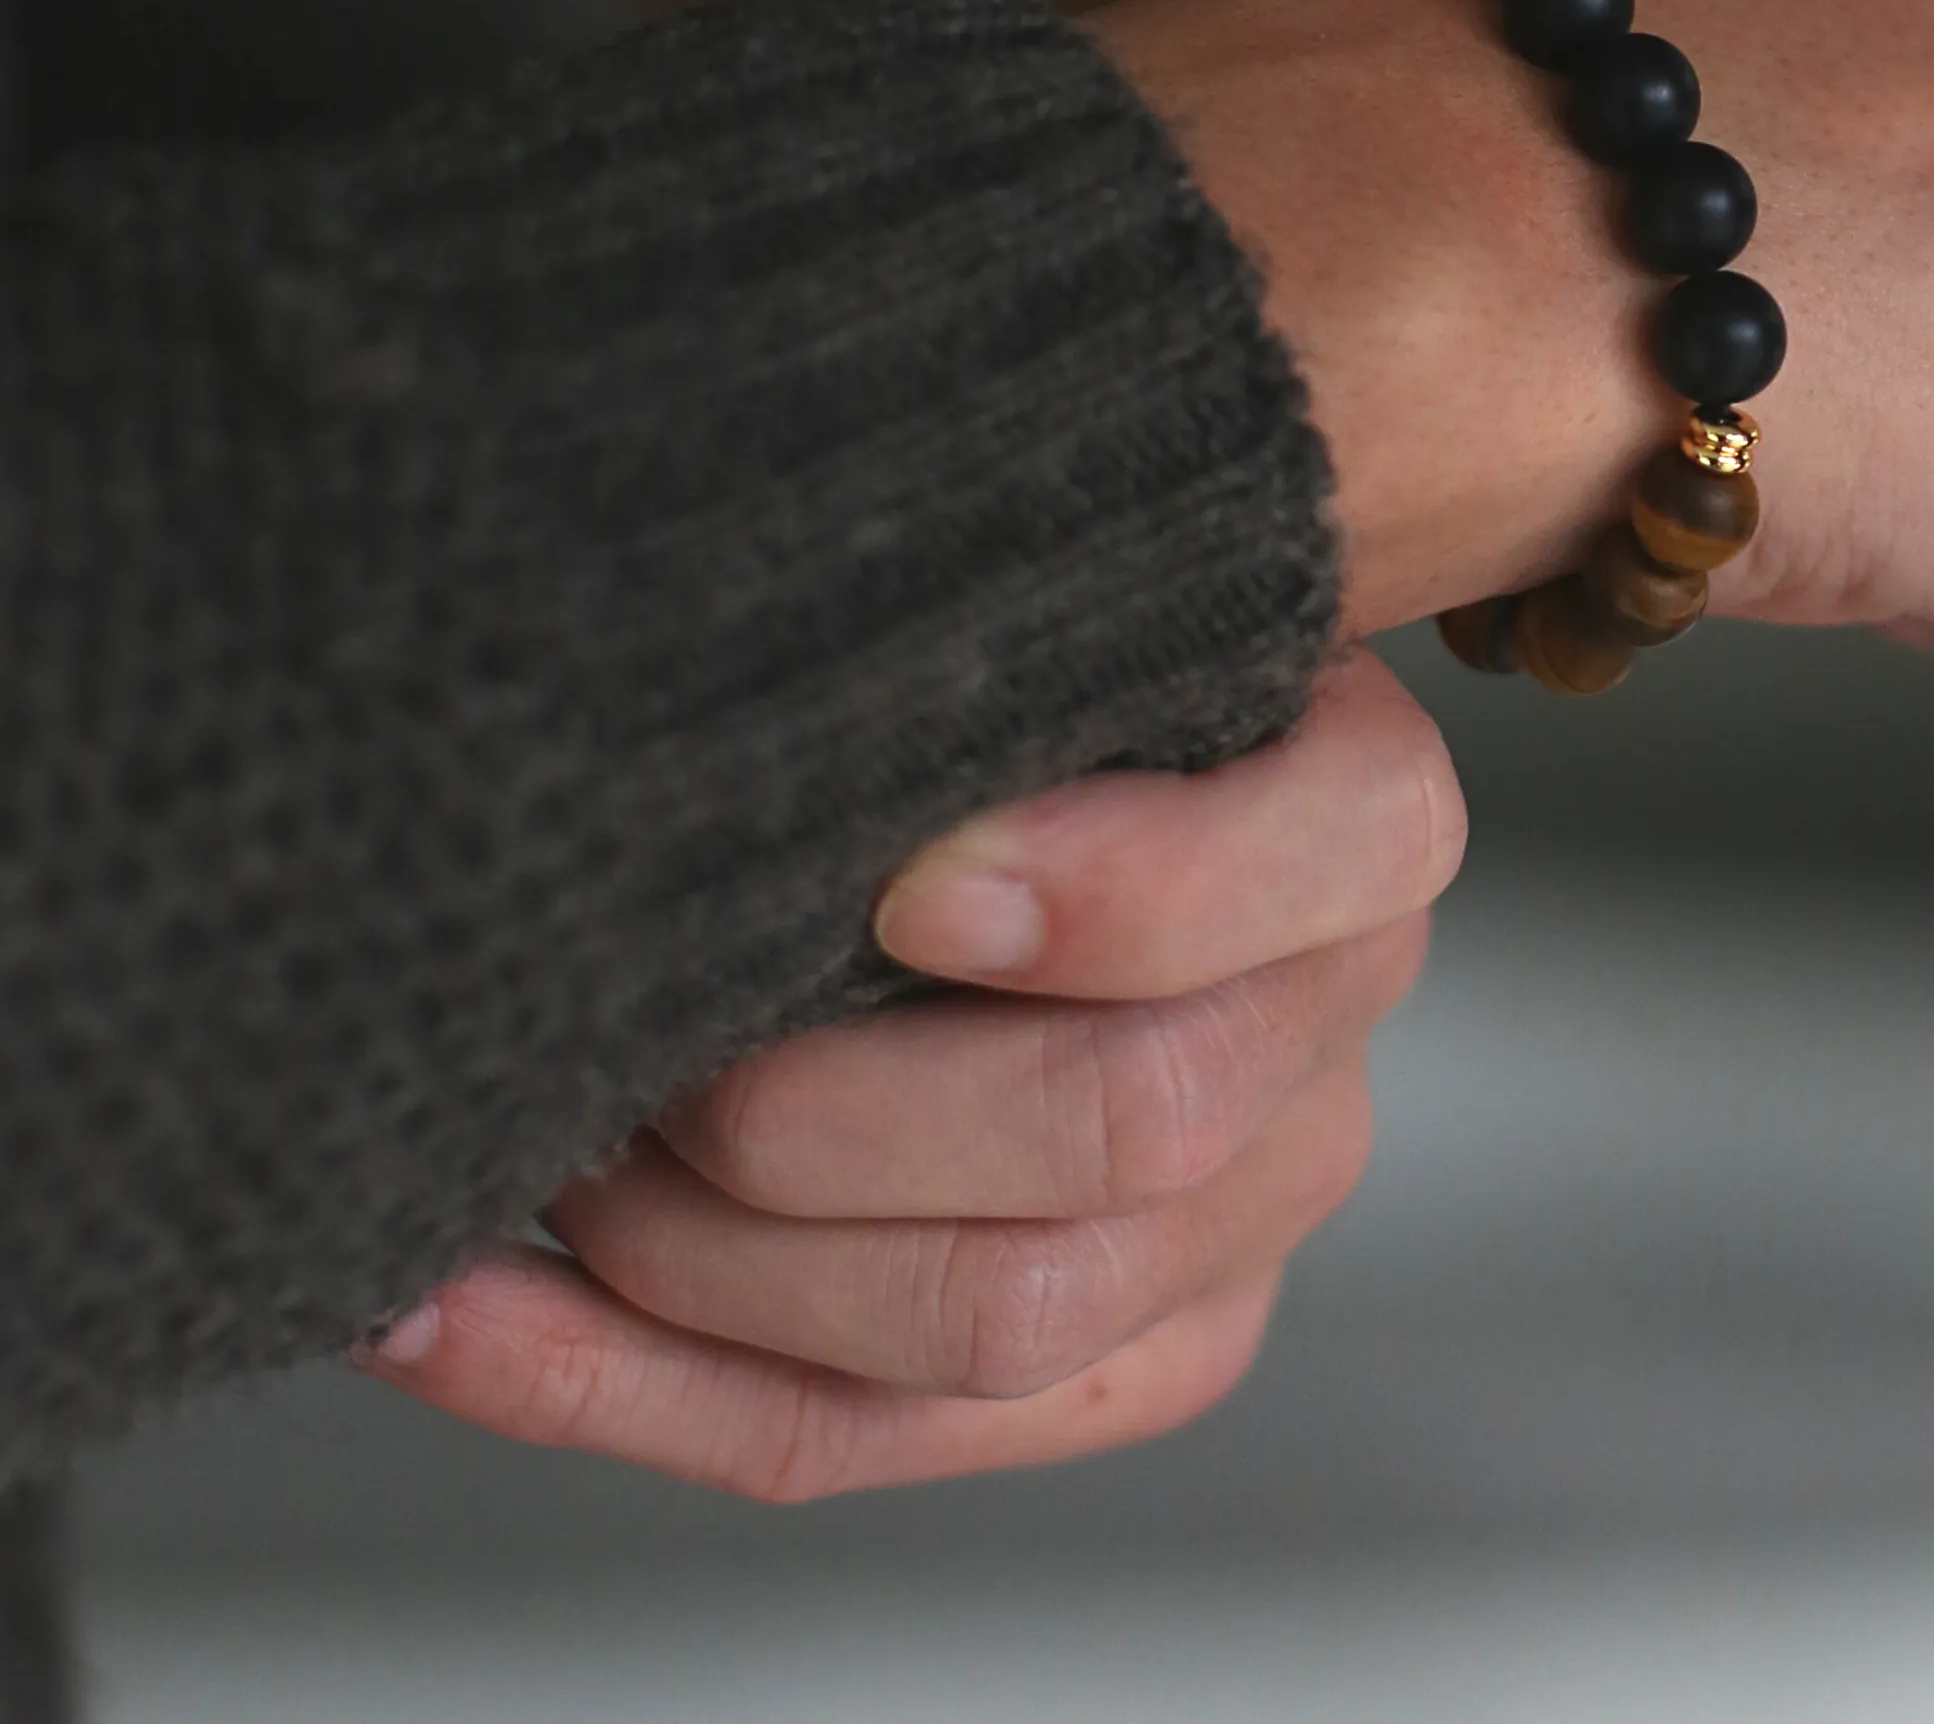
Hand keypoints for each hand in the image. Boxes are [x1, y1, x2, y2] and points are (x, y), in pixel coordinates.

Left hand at [357, 653, 1460, 1499]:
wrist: (1064, 805)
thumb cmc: (1035, 689)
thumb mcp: (1058, 610)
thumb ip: (983, 645)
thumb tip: (770, 700)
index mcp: (1364, 812)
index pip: (1328, 852)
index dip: (1117, 891)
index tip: (900, 878)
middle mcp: (1325, 1026)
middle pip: (1127, 1122)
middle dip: (830, 1103)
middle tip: (646, 1026)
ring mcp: (1244, 1222)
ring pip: (990, 1317)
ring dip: (710, 1256)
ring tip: (548, 1150)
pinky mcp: (1120, 1363)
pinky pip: (860, 1435)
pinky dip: (619, 1387)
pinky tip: (457, 1312)